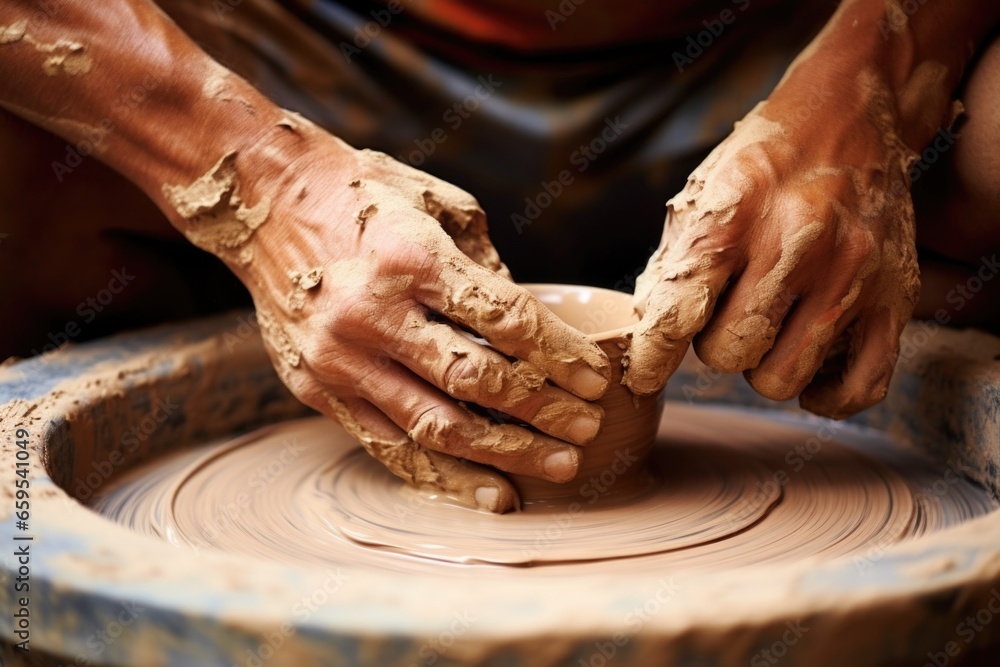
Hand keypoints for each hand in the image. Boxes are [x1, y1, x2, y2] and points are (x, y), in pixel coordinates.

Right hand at [169, 116, 610, 511]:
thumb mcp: (436, 204)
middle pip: (476, 380)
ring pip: (436, 425)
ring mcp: (340, 359)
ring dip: (505, 453)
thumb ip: (485, 267)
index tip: (597, 380)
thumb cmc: (362, 193)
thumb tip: (528, 330)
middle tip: (587, 428)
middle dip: (543, 411)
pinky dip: (443, 473)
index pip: (504, 319)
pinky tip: (490, 490)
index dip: (559, 355)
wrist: (261, 198)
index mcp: (410, 259)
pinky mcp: (317, 388)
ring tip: (557, 466)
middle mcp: (371, 315)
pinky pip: (389, 445)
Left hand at [625, 82, 919, 418]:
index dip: (652, 358)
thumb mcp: (703, 196)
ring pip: (783, 378)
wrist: (849, 115)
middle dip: (717, 346)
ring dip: (763, 366)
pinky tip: (809, 372)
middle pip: (730, 353)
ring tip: (768, 328)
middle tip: (728, 316)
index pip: (678, 315)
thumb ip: (673, 268)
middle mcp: (797, 243)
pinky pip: (859, 387)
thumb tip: (650, 344)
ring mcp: (852, 273)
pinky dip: (825, 396)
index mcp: (735, 214)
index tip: (644, 375)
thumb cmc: (762, 165)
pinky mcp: (895, 297)